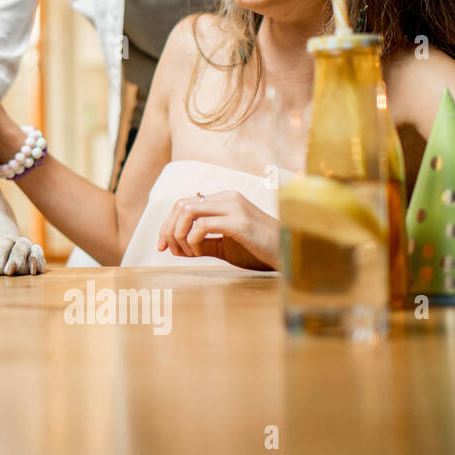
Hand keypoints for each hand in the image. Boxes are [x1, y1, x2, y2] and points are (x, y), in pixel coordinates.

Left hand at [156, 190, 279, 269]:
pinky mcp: (240, 221)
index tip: (163, 246)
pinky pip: (203, 225)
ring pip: (188, 210)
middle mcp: (228, 198)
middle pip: (181, 205)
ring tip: (187, 252)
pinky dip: (193, 240)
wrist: (291, 255)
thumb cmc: (259, 251)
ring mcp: (235, 207)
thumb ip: (201, 242)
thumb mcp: (225, 246)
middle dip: (168, 229)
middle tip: (167, 250)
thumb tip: (174, 246)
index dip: (167, 224)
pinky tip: (199, 253)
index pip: (184, 203)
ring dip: (179, 233)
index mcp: (224, 200)